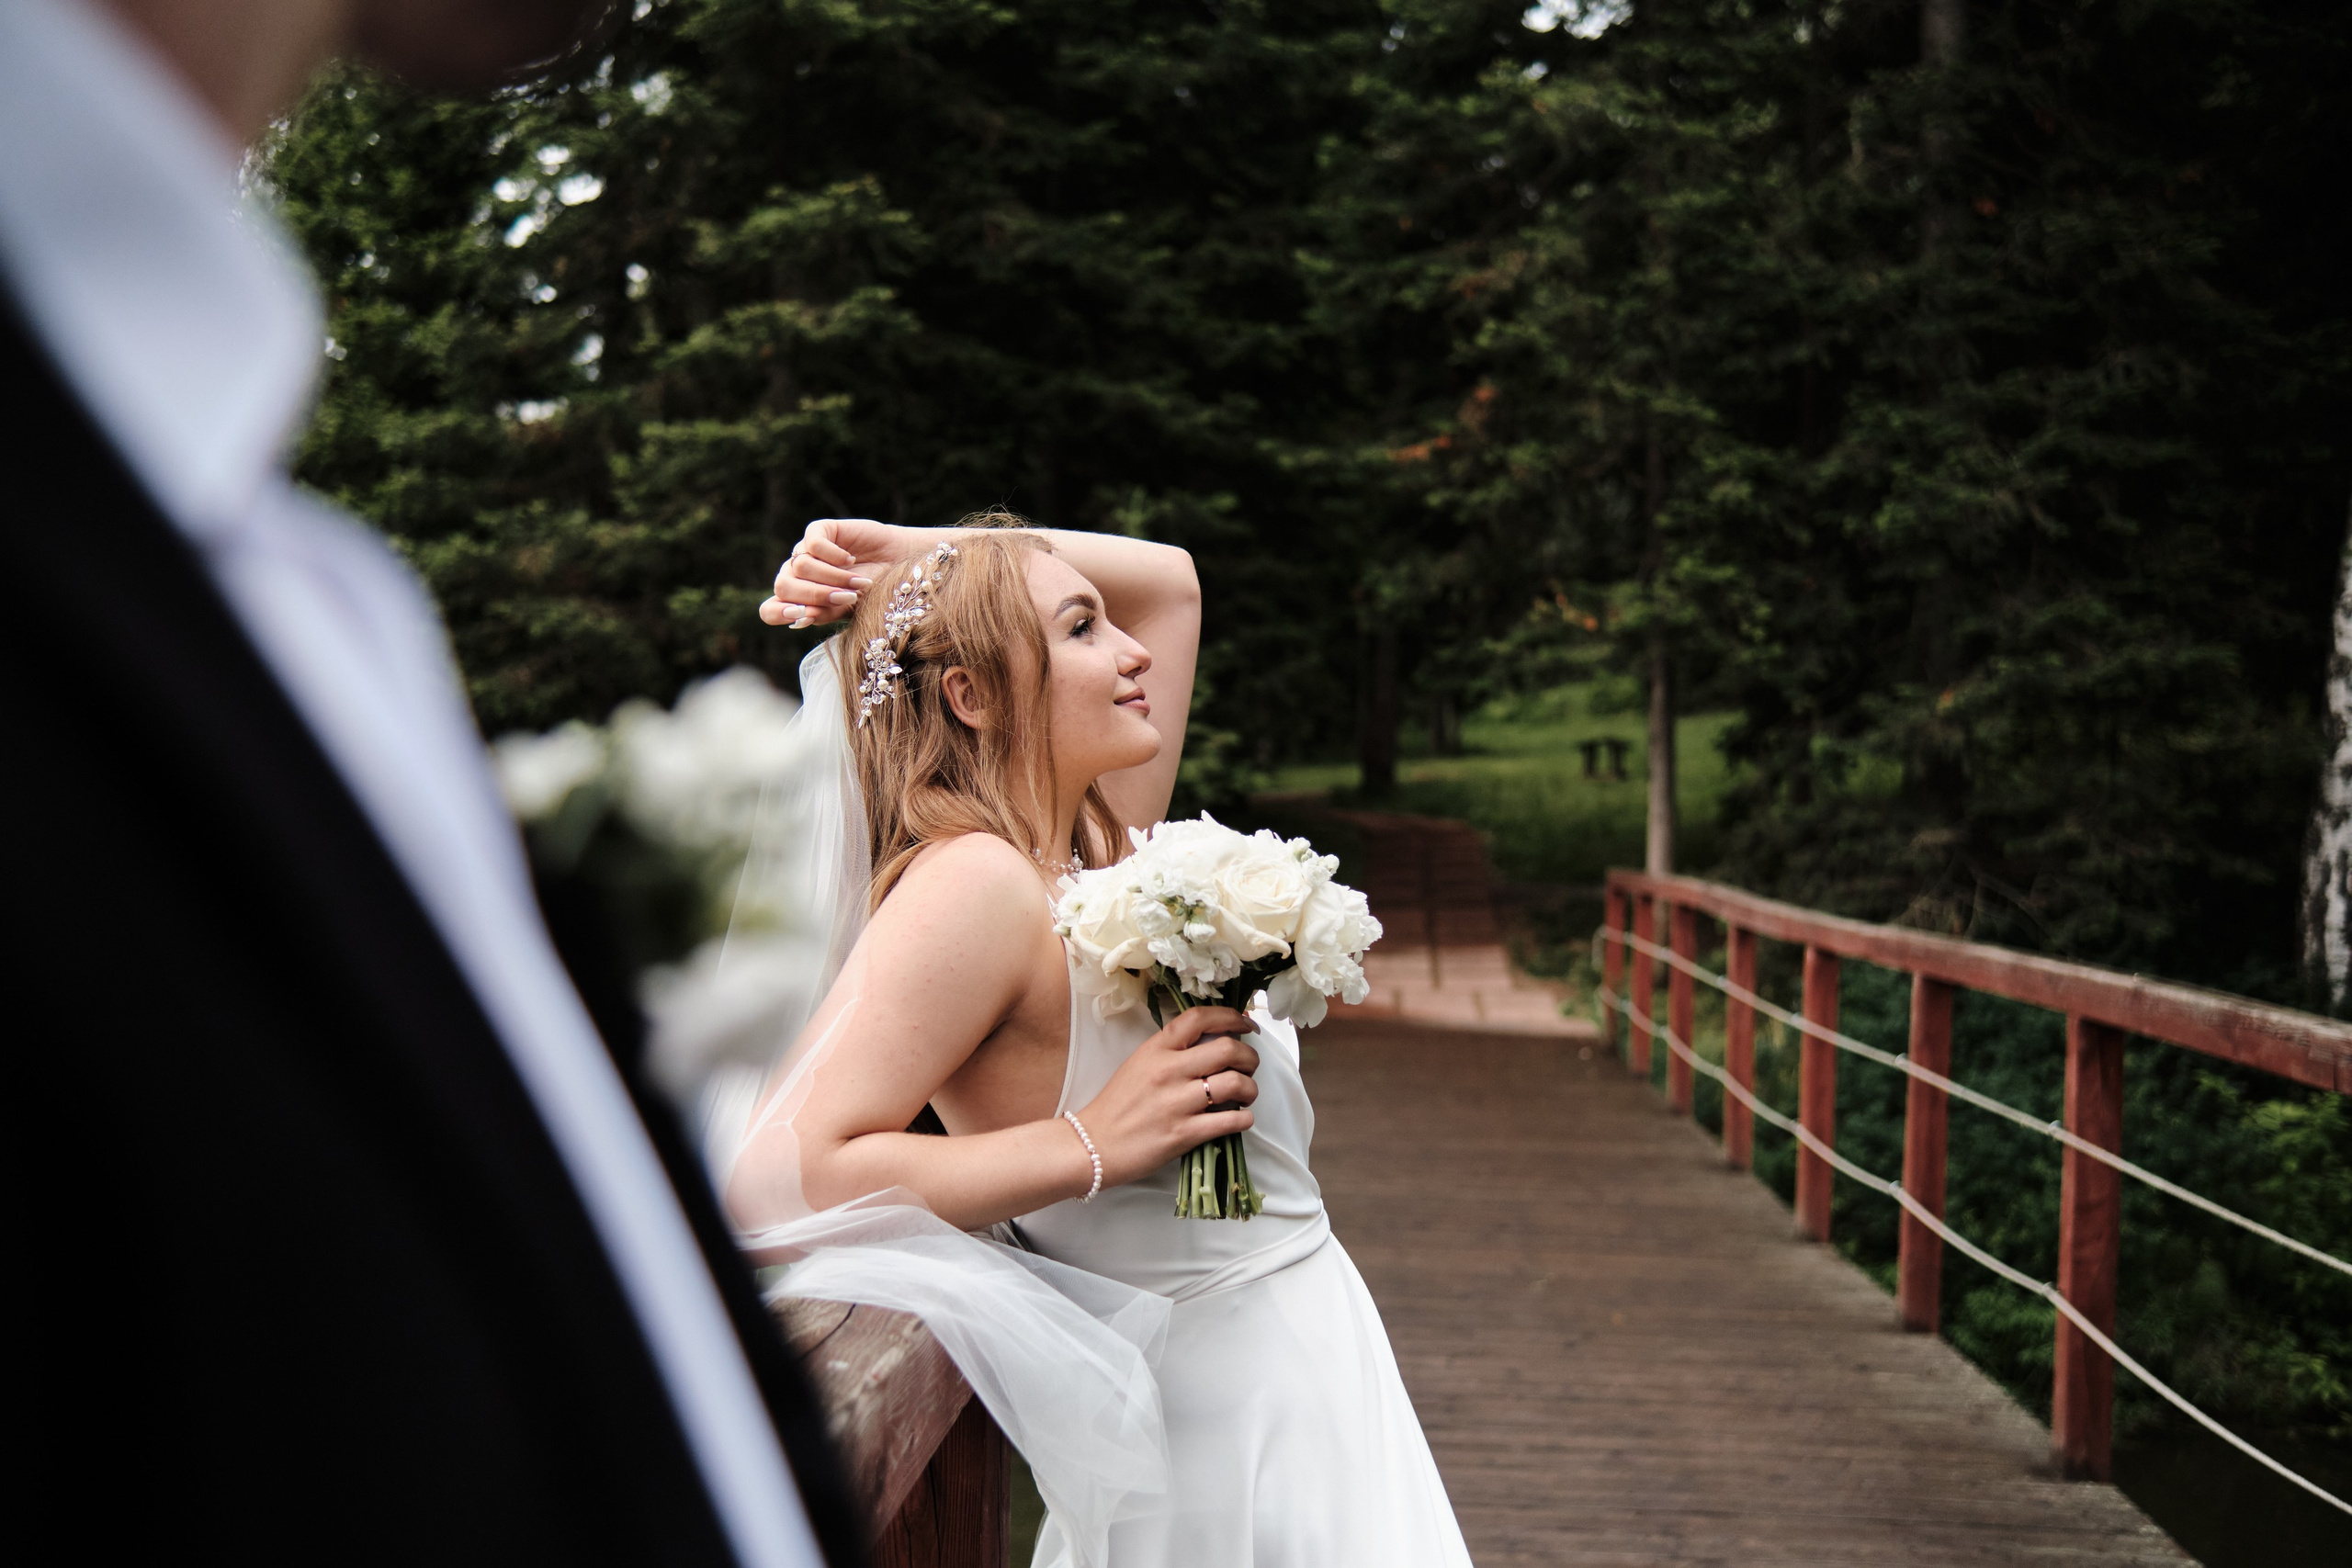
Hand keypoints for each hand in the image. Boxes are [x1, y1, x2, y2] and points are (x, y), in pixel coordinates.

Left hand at [759, 518, 915, 628]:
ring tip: (859, 583)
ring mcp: (805, 551)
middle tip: (846, 598)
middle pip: (783, 587)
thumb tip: (797, 619)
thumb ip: (822, 613)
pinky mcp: (819, 531)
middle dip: (815, 596)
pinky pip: (812, 545)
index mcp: (797, 600)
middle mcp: (796, 575)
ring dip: (833, 578)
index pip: (769, 610)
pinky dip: (833, 556)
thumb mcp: (848, 610)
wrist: (898, 564)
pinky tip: (851, 559)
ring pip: (801, 567)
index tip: (799, 616)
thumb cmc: (873, 591)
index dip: (777, 614)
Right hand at [1069, 1007, 1258, 1191]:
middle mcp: (1168, 1071)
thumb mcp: (1139, 1063)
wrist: (1094, 1144)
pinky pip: (1230, 1121)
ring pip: (1235, 1084)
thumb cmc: (1117, 1104)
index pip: (1199, 1018)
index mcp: (1156, 1049)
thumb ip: (1171, 1051)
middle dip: (1249, 1058)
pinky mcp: (1183, 1134)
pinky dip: (1243, 1119)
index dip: (1231, 1017)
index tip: (1245, 1025)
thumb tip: (1210, 1043)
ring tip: (1246, 1095)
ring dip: (1250, 1089)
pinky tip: (1239, 1119)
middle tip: (1250, 1067)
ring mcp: (1177, 1103)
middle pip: (1228, 1050)